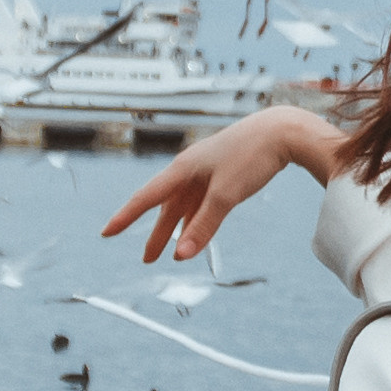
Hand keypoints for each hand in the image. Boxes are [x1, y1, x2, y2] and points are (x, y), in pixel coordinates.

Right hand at [102, 105, 348, 262]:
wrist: (283, 131)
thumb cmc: (253, 155)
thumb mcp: (226, 195)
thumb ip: (203, 227)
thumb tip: (181, 255)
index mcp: (183, 169)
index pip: (146, 197)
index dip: (125, 217)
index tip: (106, 232)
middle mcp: (190, 168)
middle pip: (166, 206)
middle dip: (155, 234)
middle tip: (147, 259)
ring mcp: (207, 170)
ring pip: (185, 206)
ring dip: (176, 229)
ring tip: (169, 252)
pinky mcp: (223, 173)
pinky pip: (201, 202)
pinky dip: (196, 219)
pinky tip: (195, 230)